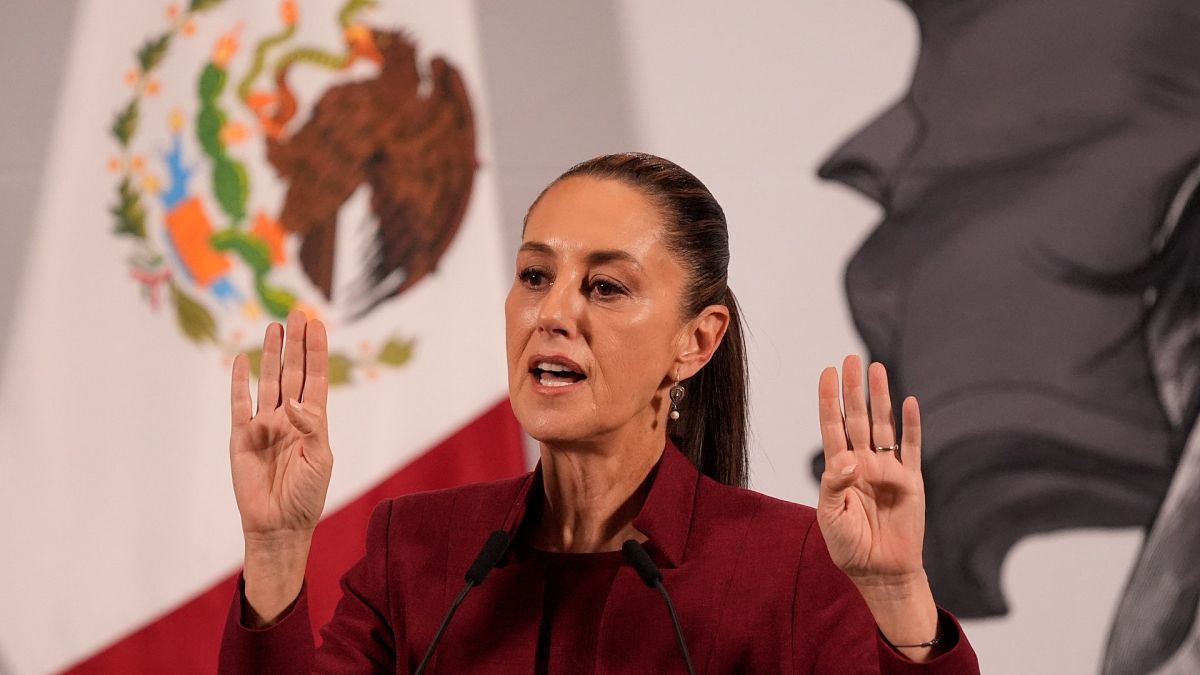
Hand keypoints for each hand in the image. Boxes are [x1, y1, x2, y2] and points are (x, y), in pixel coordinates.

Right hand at [229, 310, 330, 622]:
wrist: (279, 526)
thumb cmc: (306, 496)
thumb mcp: (321, 459)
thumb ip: (311, 428)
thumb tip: (295, 403)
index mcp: (313, 422)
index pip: (316, 378)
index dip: (316, 351)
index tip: (318, 324)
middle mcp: (289, 418)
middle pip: (292, 372)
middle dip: (295, 343)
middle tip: (297, 312)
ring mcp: (264, 425)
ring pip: (268, 382)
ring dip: (271, 355)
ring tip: (275, 327)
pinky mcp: (241, 437)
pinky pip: (239, 404)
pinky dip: (240, 383)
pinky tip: (242, 361)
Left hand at [816, 355, 923, 581]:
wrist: (880, 571)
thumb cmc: (849, 546)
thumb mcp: (830, 516)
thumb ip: (834, 485)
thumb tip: (849, 458)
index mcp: (839, 469)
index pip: (832, 426)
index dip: (828, 399)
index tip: (826, 372)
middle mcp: (863, 462)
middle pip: (857, 417)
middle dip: (854, 389)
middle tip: (851, 358)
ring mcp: (888, 469)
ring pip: (883, 425)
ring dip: (880, 398)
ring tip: (876, 369)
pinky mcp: (911, 481)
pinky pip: (912, 448)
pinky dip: (912, 426)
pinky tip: (910, 403)